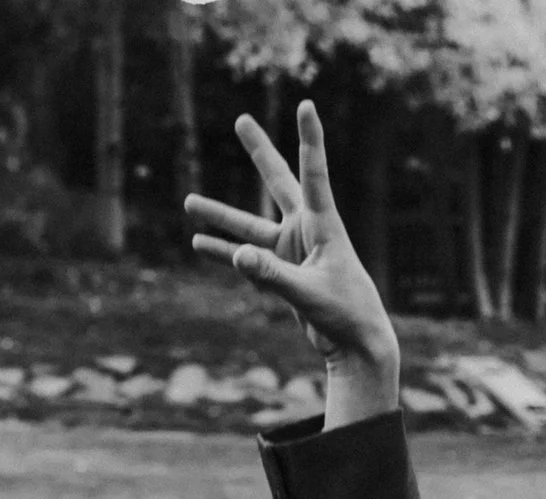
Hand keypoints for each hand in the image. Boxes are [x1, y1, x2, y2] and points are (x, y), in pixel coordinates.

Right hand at [185, 103, 396, 402]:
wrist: (356, 346)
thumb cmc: (346, 315)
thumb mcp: (308, 295)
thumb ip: (272, 276)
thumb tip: (238, 257)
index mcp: (324, 226)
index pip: (314, 174)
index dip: (309, 138)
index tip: (306, 105)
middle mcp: (307, 231)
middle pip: (279, 182)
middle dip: (259, 152)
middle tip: (241, 120)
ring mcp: (293, 251)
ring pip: (251, 227)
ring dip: (221, 216)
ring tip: (188, 202)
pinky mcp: (283, 274)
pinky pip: (248, 259)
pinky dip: (225, 253)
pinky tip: (199, 244)